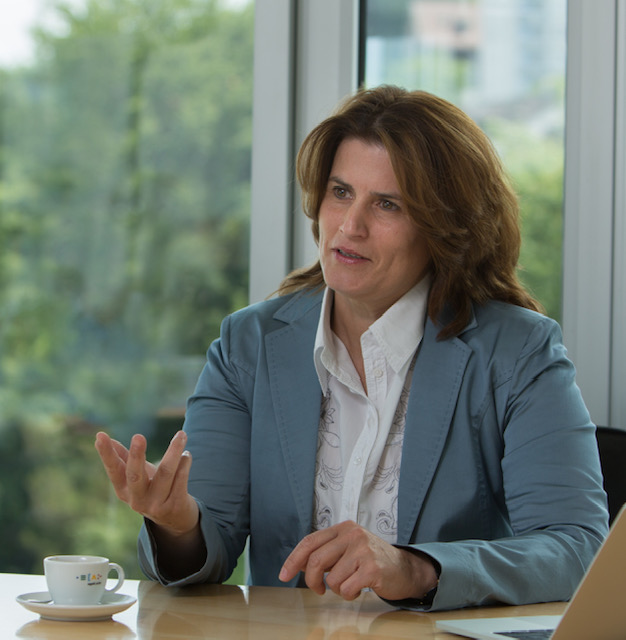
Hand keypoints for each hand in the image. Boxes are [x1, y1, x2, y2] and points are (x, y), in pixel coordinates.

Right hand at [94, 430, 198, 536]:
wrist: (176, 518)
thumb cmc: (152, 489)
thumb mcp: (137, 477)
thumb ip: (123, 457)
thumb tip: (100, 436)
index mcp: (124, 491)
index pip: (113, 470)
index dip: (106, 454)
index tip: (100, 435)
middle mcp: (137, 500)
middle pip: (135, 476)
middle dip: (136, 455)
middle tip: (138, 436)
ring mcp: (156, 505)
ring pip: (166, 473)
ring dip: (174, 451)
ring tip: (181, 435)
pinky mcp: (175, 505)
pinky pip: (181, 479)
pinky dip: (184, 463)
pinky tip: (187, 455)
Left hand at [279, 520, 438, 601]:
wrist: (405, 569)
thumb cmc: (373, 560)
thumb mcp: (348, 549)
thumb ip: (326, 553)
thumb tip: (299, 563)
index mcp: (344, 528)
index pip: (310, 541)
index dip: (294, 559)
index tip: (284, 574)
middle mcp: (353, 535)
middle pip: (316, 560)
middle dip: (312, 580)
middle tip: (318, 590)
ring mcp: (363, 550)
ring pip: (332, 579)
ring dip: (338, 589)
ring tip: (350, 585)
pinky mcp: (372, 568)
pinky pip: (347, 588)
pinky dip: (349, 594)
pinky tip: (359, 588)